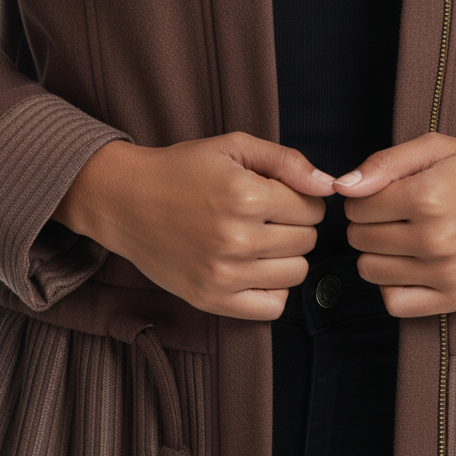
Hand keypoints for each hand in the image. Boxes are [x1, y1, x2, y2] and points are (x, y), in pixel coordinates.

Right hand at [52, 132, 335, 319]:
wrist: (126, 200)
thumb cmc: (182, 168)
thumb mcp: (233, 147)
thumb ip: (286, 161)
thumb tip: (329, 184)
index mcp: (245, 196)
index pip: (312, 208)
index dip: (303, 197)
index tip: (281, 193)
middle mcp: (237, 238)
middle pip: (307, 241)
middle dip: (297, 224)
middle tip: (270, 214)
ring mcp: (224, 274)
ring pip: (296, 274)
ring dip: (288, 256)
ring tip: (263, 239)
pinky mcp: (211, 300)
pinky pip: (272, 308)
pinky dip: (273, 289)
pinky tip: (256, 267)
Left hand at [332, 134, 455, 316]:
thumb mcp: (437, 148)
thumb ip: (385, 163)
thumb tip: (342, 187)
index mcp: (426, 196)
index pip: (357, 206)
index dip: (362, 197)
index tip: (381, 192)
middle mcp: (435, 238)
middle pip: (361, 239)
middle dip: (367, 223)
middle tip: (391, 212)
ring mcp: (447, 273)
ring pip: (372, 272)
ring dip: (376, 253)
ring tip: (399, 236)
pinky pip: (396, 304)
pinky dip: (392, 286)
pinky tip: (408, 265)